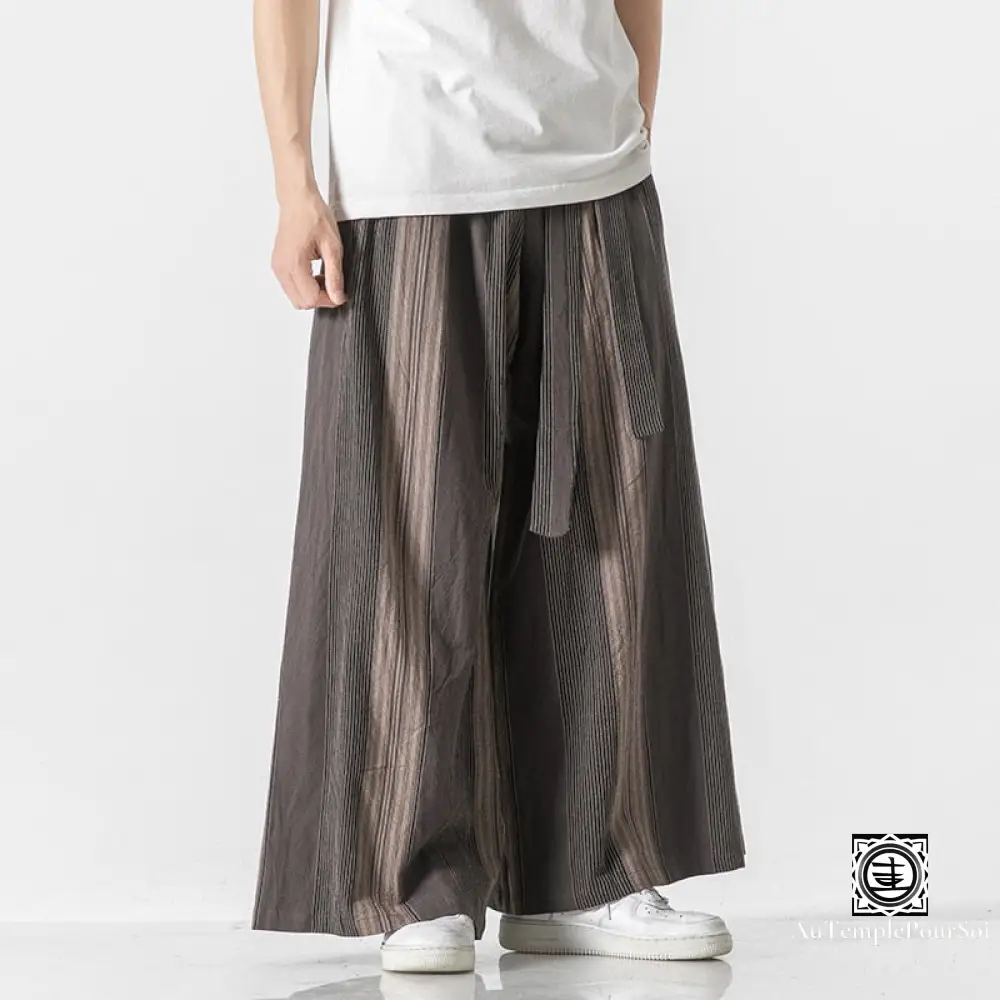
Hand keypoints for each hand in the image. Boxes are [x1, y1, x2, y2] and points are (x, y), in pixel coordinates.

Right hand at [271, 191, 346, 309]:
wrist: (298, 199)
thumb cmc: (313, 215)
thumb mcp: (333, 247)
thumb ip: (335, 275)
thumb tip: (337, 297)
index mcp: (294, 264)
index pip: (311, 299)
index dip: (329, 300)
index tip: (340, 292)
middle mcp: (281, 267)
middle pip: (301, 303)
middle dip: (320, 298)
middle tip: (333, 284)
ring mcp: (277, 266)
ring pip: (295, 297)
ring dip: (311, 293)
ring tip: (323, 275)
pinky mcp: (278, 264)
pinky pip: (290, 286)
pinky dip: (304, 286)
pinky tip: (314, 272)